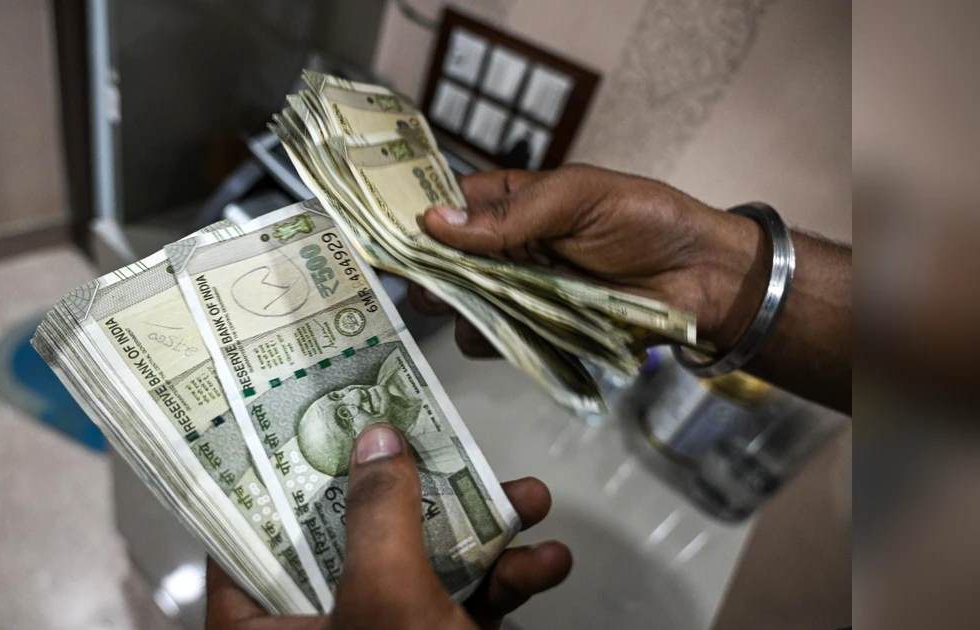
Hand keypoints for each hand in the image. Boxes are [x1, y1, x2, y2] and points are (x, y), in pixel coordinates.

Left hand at [205, 424, 571, 629]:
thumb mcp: (387, 600)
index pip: (247, 537)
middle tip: (440, 442)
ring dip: (482, 534)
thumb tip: (375, 440)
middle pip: (348, 538)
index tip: (307, 418)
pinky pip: (461, 608)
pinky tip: (547, 562)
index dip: (276, 474)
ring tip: (528, 499)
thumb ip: (379, 514)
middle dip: (413, 491)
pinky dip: (504, 584)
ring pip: (420, 568)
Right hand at [408, 164, 770, 355]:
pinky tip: (510, 332)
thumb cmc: (647, 222)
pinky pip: (489, 341)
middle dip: (428, 273)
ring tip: (478, 307)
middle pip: (438, 262)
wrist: (701, 280)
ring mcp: (516, 291)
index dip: (412, 218)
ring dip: (458, 310)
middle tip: (430, 283)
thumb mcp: (579, 198)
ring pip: (456, 307)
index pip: (443, 205)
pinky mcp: (534, 331)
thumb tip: (436, 222)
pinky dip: (491, 340)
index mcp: (510, 200)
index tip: (382, 237)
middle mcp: (503, 247)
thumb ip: (511, 214)